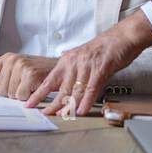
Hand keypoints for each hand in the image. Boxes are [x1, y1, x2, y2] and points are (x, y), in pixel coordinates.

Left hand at [0, 53, 56, 100]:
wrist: (61, 69)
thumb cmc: (39, 72)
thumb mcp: (18, 74)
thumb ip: (0, 80)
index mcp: (7, 58)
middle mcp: (12, 60)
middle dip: (10, 93)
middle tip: (24, 86)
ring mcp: (21, 66)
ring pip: (10, 94)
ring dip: (20, 95)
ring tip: (31, 86)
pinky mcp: (30, 74)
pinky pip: (20, 95)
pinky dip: (28, 97)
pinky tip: (34, 89)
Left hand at [25, 10, 151, 114]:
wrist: (122, 37)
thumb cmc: (104, 47)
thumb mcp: (81, 55)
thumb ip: (71, 67)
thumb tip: (62, 76)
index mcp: (67, 61)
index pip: (49, 80)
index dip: (39, 94)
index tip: (29, 103)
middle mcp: (74, 63)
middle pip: (60, 88)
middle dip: (53, 104)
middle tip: (46, 114)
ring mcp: (86, 66)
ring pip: (75, 90)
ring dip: (68, 105)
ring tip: (63, 116)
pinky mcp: (100, 69)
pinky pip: (91, 88)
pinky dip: (86, 101)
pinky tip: (81, 110)